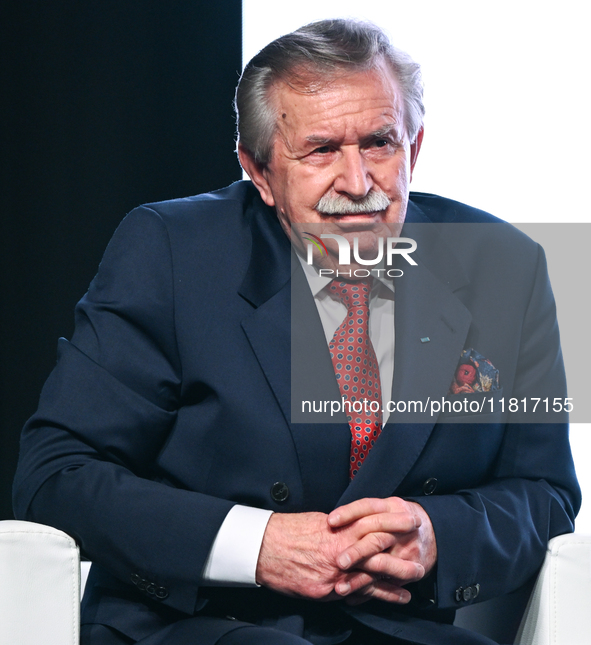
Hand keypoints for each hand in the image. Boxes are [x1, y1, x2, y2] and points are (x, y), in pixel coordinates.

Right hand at [255, 506, 424, 603]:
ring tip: (412, 585)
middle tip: (420, 560)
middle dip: (400, 560)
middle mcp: (339, 553)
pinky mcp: (323, 591)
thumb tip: (353, 529)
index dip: (393, 526)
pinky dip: (371, 598)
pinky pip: (351, 596)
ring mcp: (332, 575)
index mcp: (338, 531)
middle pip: (377, 556)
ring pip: (369, 580)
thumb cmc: (288, 531)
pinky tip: (386, 600)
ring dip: (393, 584)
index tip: (410, 524)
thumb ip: (339, 529)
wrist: (262, 546)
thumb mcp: (317, 522)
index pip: (373, 528)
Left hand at [327, 497, 436, 604]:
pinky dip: (370, 592)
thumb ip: (364, 512)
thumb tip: (331, 521)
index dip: (348, 513)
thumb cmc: (400, 518)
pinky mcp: (414, 569)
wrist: (434, 531)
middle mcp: (402, 529)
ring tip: (340, 588)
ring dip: (360, 579)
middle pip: (376, 539)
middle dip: (357, 551)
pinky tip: (353, 598)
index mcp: (392, 508)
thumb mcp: (387, 507)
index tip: (330, 521)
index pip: (368, 507)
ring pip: (382, 566)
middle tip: (339, 562)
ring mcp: (408, 550)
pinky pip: (389, 584)